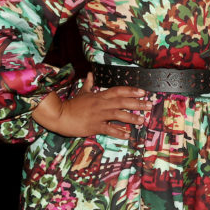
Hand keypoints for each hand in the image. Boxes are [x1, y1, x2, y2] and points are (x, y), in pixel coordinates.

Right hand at [33, 73, 151, 138]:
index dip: (132, 90)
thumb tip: (90, 74)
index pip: (119, 91)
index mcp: (99, 96)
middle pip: (122, 101)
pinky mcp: (94, 126)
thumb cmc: (72, 105)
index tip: (143, 92)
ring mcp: (98, 115)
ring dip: (131, 117)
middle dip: (137, 103)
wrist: (59, 116)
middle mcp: (101, 104)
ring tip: (142, 120)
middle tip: (149, 105)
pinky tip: (127, 135)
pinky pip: (108, 129)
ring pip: (118, 114)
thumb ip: (89, 84)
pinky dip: (118, 132)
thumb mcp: (82, 92)